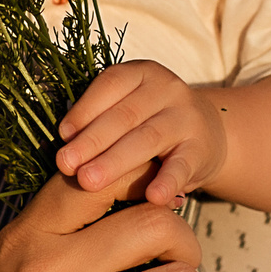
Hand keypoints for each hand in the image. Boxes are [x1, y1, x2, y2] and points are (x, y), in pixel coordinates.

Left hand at [54, 61, 226, 205]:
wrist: (207, 134)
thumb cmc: (149, 123)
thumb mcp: (128, 110)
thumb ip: (100, 119)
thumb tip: (65, 143)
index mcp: (142, 74)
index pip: (110, 85)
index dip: (84, 110)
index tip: (62, 136)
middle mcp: (167, 90)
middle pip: (124, 115)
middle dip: (92, 141)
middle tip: (65, 164)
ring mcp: (187, 118)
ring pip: (148, 138)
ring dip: (115, 161)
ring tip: (88, 182)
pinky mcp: (201, 150)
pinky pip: (182, 166)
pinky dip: (167, 181)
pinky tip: (152, 197)